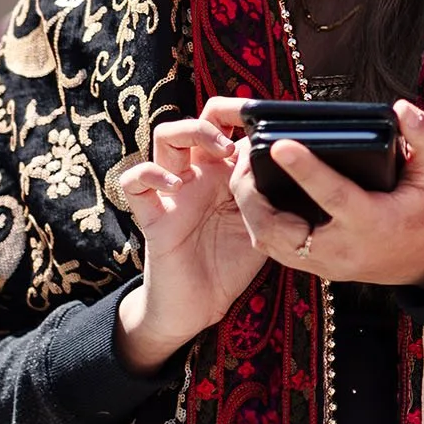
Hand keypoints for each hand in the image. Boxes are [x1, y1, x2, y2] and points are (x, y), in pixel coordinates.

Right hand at [114, 101, 268, 372]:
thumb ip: (269, 197)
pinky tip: (174, 185)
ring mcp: (173, 192)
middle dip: (213, 119)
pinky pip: (133, 181)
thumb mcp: (261, 224)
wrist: (199, 307)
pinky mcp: (152, 215)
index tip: (261, 118)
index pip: (224, 127)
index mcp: (224, 174)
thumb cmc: (231, 264)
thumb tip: (290, 166)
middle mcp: (197, 176)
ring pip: (164, 137)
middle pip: (193, 121)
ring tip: (214, 156)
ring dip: (188, 133)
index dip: (239, 115)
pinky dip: (149, 174)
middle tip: (234, 143)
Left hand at [227, 98, 423, 288]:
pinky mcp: (316, 266)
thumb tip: (402, 109)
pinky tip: (255, 191)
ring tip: (245, 169)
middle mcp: (344, 249)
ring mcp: (326, 263)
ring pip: (269, 241)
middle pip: (281, 229)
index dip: (306, 170)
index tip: (281, 143)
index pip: (334, 195)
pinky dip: (258, 219)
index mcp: (374, 223)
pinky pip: (274, 247)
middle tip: (243, 156)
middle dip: (253, 194)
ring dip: (250, 207)